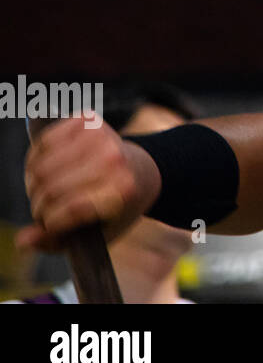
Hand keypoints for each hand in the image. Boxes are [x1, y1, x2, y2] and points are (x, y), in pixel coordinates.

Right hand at [17, 113, 161, 251]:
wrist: (139, 172)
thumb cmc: (112, 207)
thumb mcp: (93, 234)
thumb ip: (55, 242)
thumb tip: (22, 241)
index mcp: (122, 191)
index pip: (69, 209)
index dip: (51, 222)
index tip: (52, 224)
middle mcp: (115, 160)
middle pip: (49, 188)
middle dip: (40, 204)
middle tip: (46, 206)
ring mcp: (103, 137)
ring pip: (40, 167)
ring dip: (34, 182)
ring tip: (46, 188)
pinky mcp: (89, 120)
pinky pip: (44, 141)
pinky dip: (37, 156)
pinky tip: (47, 164)